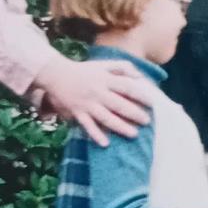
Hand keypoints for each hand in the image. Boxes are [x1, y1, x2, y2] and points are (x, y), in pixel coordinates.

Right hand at [34, 56, 150, 146]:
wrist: (55, 74)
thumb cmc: (84, 70)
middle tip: (147, 121)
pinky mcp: (77, 112)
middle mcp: (98, 92)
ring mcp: (87, 104)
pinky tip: (105, 143)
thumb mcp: (104, 64)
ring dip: (120, 126)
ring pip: (106, 117)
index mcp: (105, 80)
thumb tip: (140, 77)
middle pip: (119, 105)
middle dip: (134, 114)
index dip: (140, 95)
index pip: (127, 88)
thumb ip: (123, 67)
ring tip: (134, 134)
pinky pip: (87, 125)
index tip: (152, 103)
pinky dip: (95, 134)